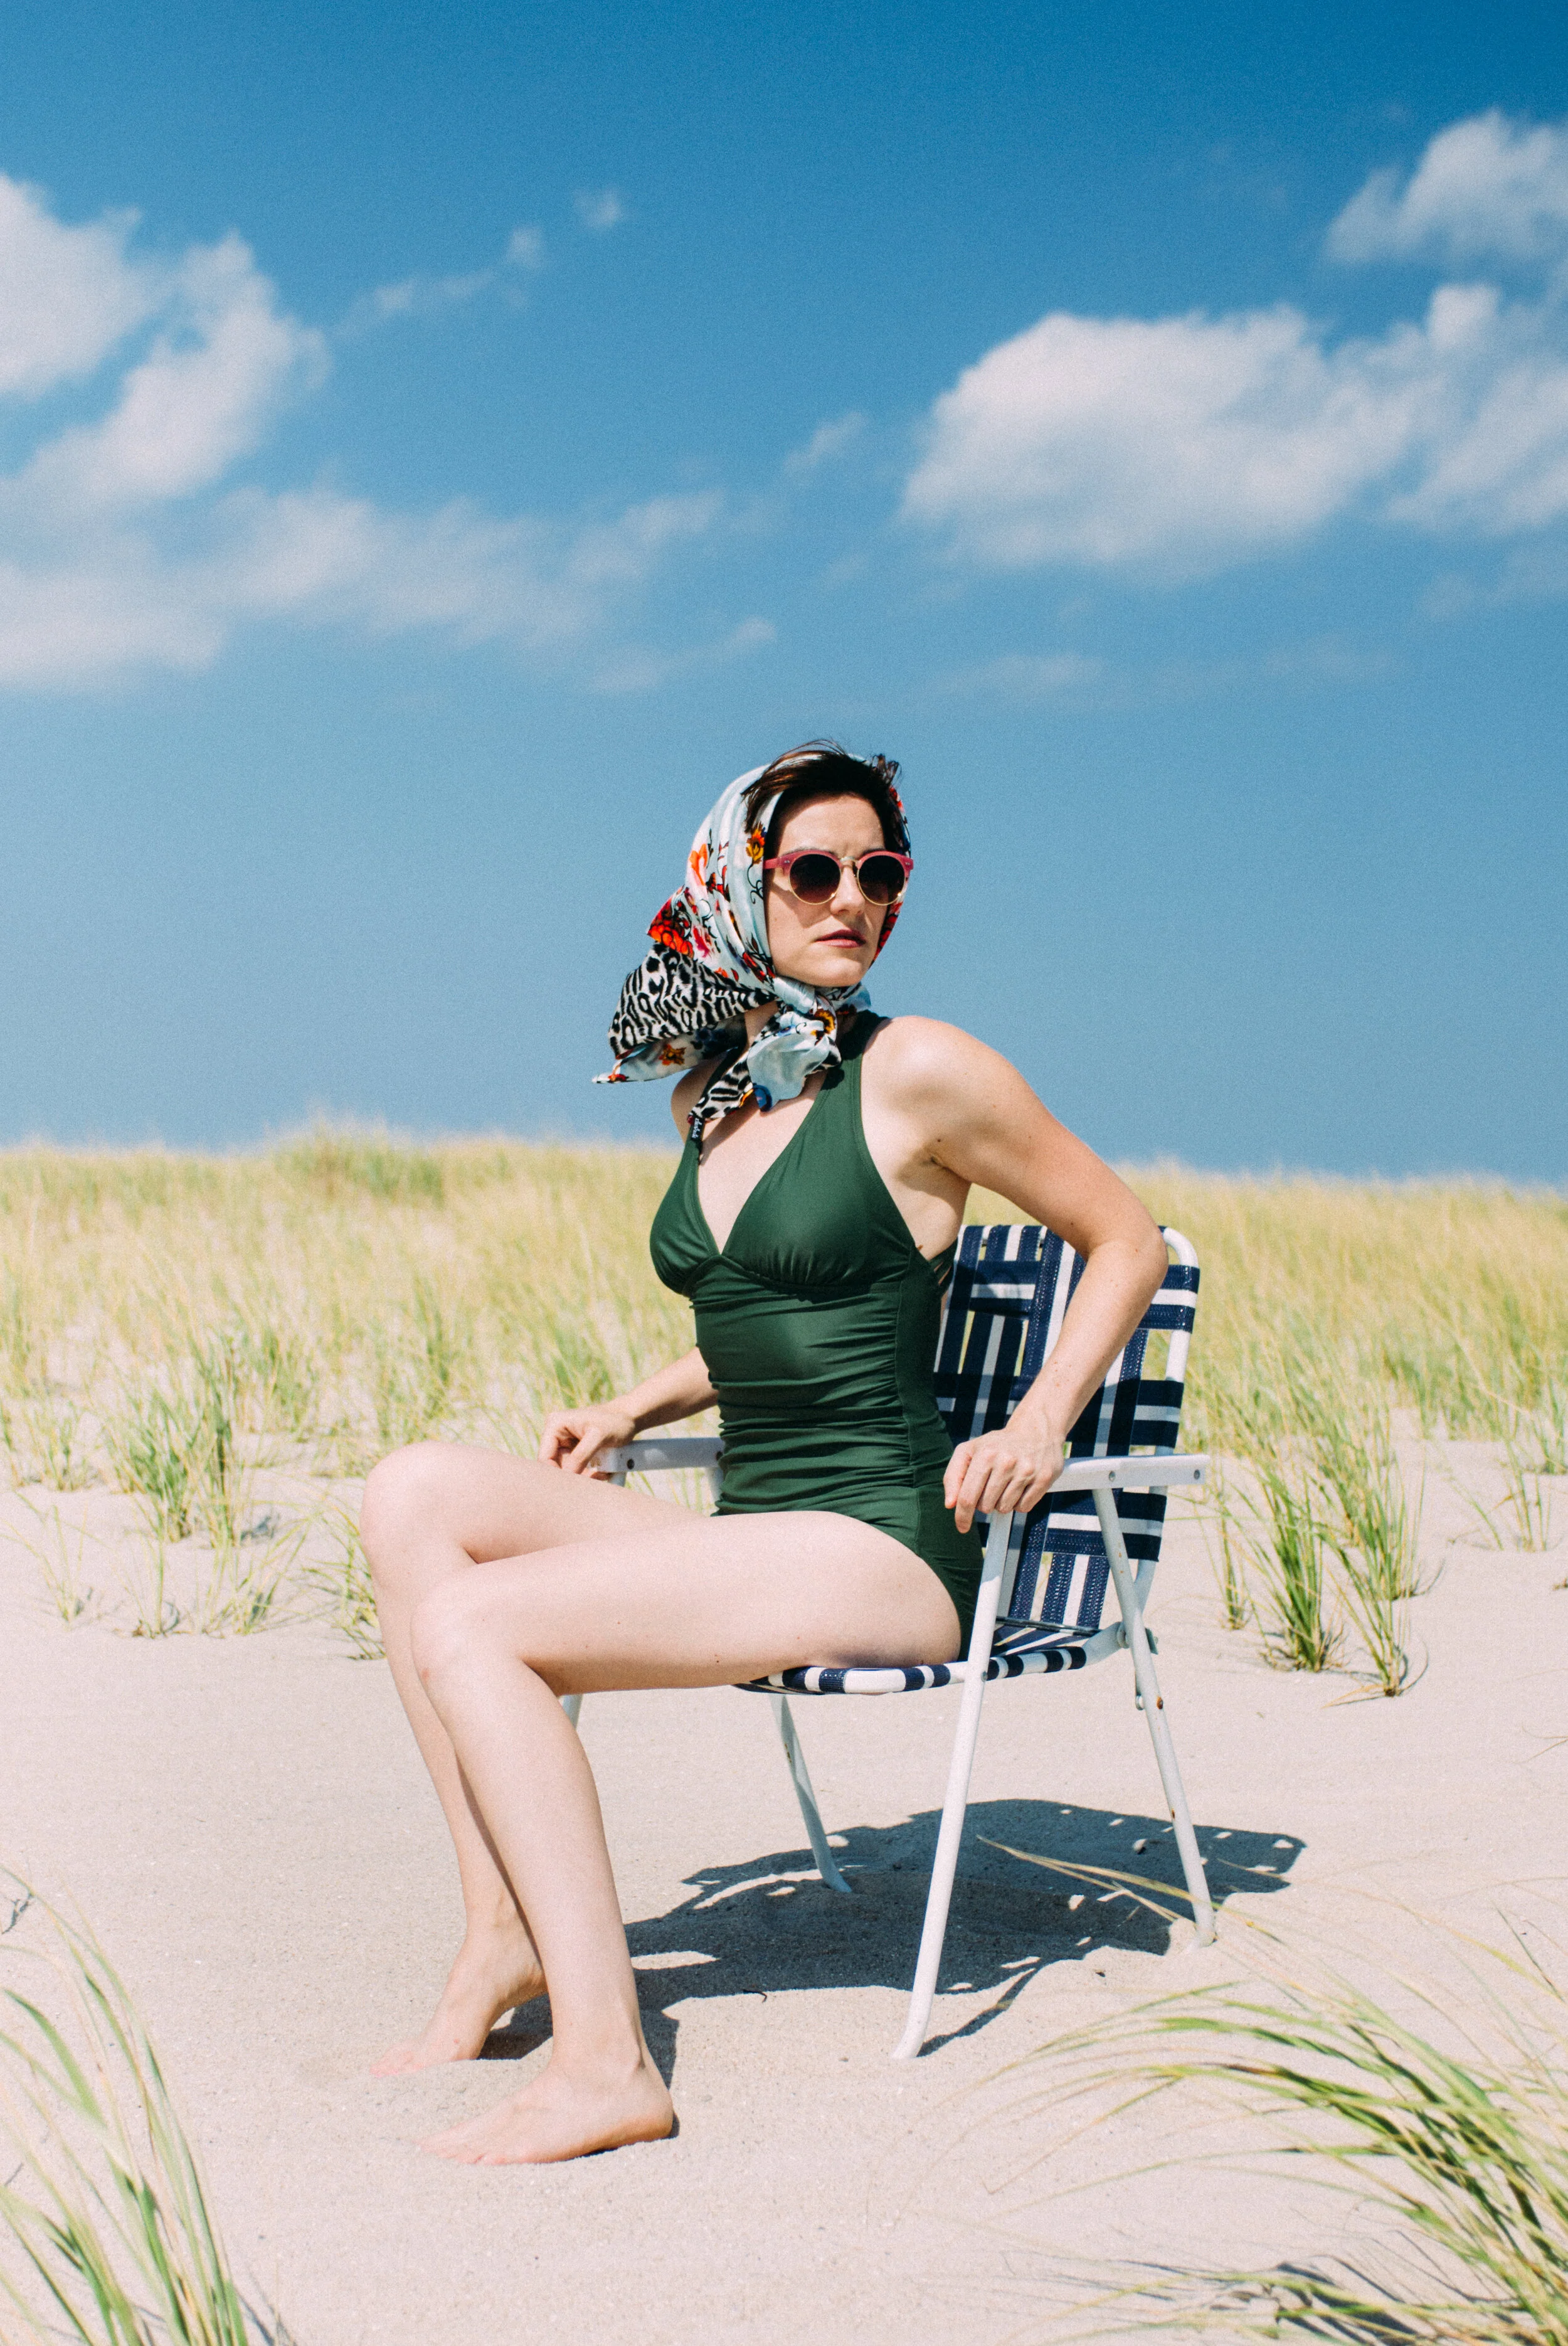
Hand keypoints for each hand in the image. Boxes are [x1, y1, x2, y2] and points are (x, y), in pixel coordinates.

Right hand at [538, 1402, 638, 1476]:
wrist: (629, 1418)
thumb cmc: (615, 1421)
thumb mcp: (599, 1437)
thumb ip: (581, 1455)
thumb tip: (567, 1475)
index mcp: (555, 1424)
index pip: (544, 1457)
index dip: (555, 1475)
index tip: (573, 1486)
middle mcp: (556, 1433)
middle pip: (554, 1467)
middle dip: (572, 1476)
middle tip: (591, 1482)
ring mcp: (565, 1443)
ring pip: (567, 1471)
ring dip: (583, 1477)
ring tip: (602, 1474)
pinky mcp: (575, 1451)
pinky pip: (576, 1469)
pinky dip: (588, 1474)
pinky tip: (602, 1472)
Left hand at [943, 1419, 1064, 1533]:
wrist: (1035, 1430)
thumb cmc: (997, 1445)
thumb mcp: (969, 1451)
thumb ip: (953, 1476)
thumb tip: (950, 1505)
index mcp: (985, 1454)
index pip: (968, 1497)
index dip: (962, 1516)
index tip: (961, 1527)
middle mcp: (1007, 1461)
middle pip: (986, 1506)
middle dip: (984, 1502)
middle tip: (991, 1485)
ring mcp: (1027, 1470)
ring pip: (1004, 1508)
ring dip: (1002, 1502)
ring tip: (1007, 1483)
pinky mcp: (1044, 1478)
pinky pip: (1023, 1508)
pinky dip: (1018, 1503)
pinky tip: (1020, 1486)